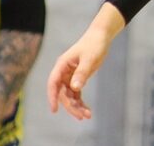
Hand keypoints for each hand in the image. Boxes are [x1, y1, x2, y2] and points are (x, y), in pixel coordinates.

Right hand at [46, 3, 124, 119]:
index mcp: (62, 65)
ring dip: (76, 106)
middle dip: (70, 106)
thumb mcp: (89, 58)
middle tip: (81, 116)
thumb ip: (82, 73)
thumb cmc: (94, 45)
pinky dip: (80, 102)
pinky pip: (76, 94)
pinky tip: (87, 111)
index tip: (54, 110)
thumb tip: (74, 88)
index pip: (53, 83)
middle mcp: (63, 72)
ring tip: (87, 115)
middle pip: (62, 93)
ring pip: (69, 96)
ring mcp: (69, 76)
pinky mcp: (77, 78)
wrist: (101, 37)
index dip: (52, 97)